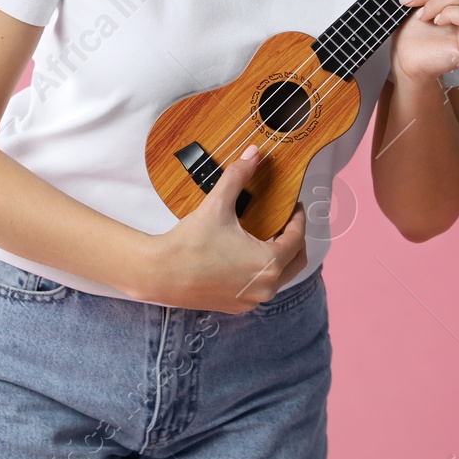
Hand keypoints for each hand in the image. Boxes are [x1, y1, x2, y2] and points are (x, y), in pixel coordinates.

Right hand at [137, 144, 307, 312]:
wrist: (160, 273)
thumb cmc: (190, 242)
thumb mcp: (217, 205)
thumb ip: (239, 176)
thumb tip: (254, 153)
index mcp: (268, 263)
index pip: (296, 239)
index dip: (298, 219)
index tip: (293, 207)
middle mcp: (265, 287)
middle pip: (296, 262)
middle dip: (295, 240)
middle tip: (286, 221)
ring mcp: (251, 300)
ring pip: (280, 277)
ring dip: (280, 257)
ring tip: (268, 236)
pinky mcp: (237, 306)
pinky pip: (260, 288)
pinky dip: (263, 272)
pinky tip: (249, 256)